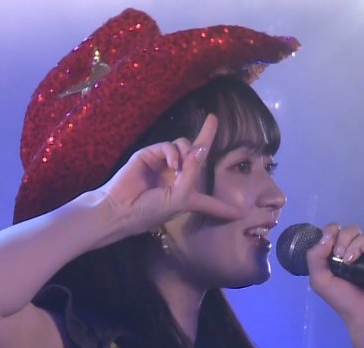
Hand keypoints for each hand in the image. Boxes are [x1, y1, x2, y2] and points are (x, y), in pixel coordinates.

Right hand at [93, 114, 243, 238]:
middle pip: (197, 154)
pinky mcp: (150, 154)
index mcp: (187, 196)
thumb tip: (199, 149)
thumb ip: (192, 174)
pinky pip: (169, 146)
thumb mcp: (180, 199)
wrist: (120, 208)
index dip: (224, 207)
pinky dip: (173, 152)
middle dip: (206, 137)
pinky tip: (172, 164)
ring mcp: (163, 164)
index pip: (210, 201)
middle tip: (213, 119)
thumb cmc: (150, 210)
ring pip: (184, 146)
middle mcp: (178, 178)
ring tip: (178, 167)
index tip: (242, 212)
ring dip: (187, 153)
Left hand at [305, 223, 363, 329]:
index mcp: (342, 253)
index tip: (329, 242)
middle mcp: (359, 251)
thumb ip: (314, 258)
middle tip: (340, 256)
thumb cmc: (344, 301)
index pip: (337, 231)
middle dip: (343, 238)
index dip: (332, 231)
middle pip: (352, 230)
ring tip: (352, 261)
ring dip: (356, 245)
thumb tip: (325, 238)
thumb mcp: (320, 281)